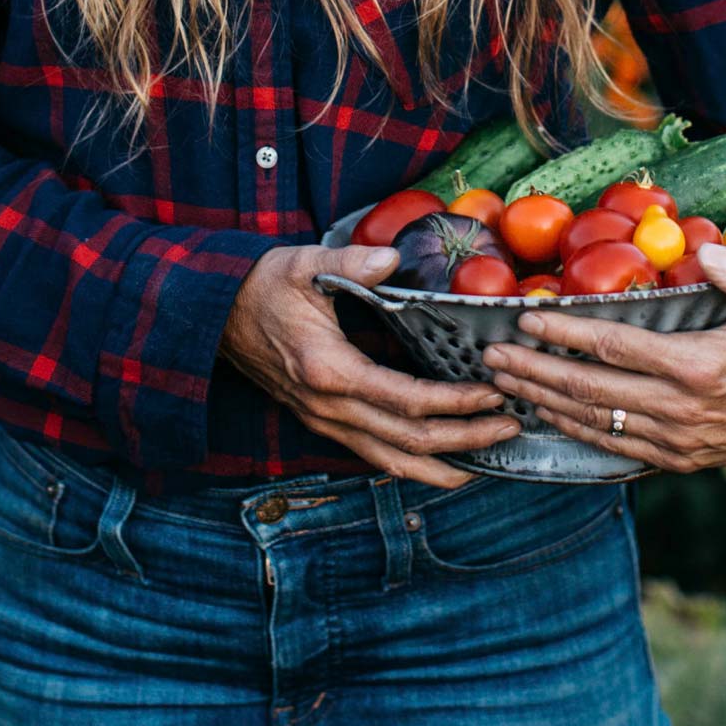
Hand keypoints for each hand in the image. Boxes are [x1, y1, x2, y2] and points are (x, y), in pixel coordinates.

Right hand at [219, 242, 521, 487]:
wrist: (216, 316)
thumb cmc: (262, 287)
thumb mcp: (302, 264)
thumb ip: (350, 264)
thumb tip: (391, 260)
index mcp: (328, 370)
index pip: (404, 399)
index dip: (454, 402)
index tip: (491, 391)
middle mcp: (329, 407)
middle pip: (407, 441)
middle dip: (464, 439)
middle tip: (509, 426)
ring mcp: (326, 421)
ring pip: (392, 461)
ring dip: (443, 465)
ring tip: (488, 460)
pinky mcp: (325, 422)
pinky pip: (376, 455)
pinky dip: (414, 462)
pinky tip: (443, 458)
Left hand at [479, 240, 725, 473]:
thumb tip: (704, 250)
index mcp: (700, 366)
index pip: (614, 347)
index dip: (565, 332)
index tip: (526, 317)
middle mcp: (682, 409)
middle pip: (590, 391)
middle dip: (535, 372)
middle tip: (491, 356)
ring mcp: (679, 440)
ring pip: (595, 423)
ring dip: (544, 403)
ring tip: (504, 383)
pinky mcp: (682, 459)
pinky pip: (617, 448)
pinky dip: (576, 433)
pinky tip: (548, 417)